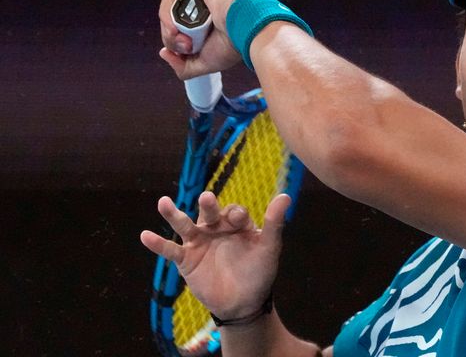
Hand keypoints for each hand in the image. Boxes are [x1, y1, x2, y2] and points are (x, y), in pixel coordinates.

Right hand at [140, 191, 289, 318]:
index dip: (236, 215)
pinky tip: (145, 235)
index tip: (238, 220)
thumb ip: (274, 223)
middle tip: (206, 198)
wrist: (244, 303)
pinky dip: (158, 244)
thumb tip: (286, 196)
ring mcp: (199, 243)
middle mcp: (216, 228)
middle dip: (208, 206)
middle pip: (209, 213)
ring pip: (185, 225)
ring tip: (163, 202)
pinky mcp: (186, 260)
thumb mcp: (268, 248)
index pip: (234, 212)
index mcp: (236, 224)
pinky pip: (170, 250)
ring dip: (174, 214)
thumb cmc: (258, 273)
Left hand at [158, 0, 245, 78]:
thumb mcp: (205, 61)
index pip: (182, 26)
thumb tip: (164, 54)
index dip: (176, 41)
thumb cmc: (233, 44)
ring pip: (170, 6)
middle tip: (186, 47)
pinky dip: (167, 12)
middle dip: (172, 37)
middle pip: (173, 17)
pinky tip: (174, 26)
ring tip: (182, 40)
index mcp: (210, 15)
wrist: (246, 29)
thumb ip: (184, 66)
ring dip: (168, 28)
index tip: (184, 53)